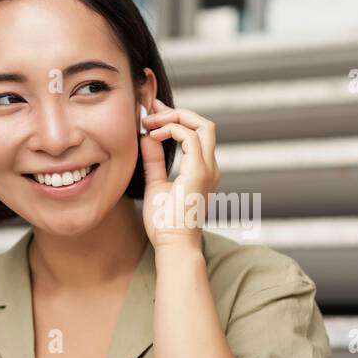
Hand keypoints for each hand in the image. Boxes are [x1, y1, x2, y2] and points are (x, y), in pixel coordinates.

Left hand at [139, 98, 220, 250]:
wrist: (173, 245)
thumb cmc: (165, 224)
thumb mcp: (155, 185)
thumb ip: (154, 161)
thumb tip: (147, 137)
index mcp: (203, 170)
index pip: (196, 133)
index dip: (175, 118)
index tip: (151, 115)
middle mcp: (210, 167)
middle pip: (204, 124)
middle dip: (177, 112)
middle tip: (151, 112)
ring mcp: (207, 168)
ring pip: (201, 125)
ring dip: (173, 118)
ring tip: (150, 123)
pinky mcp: (198, 172)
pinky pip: (189, 137)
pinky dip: (170, 130)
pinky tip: (152, 136)